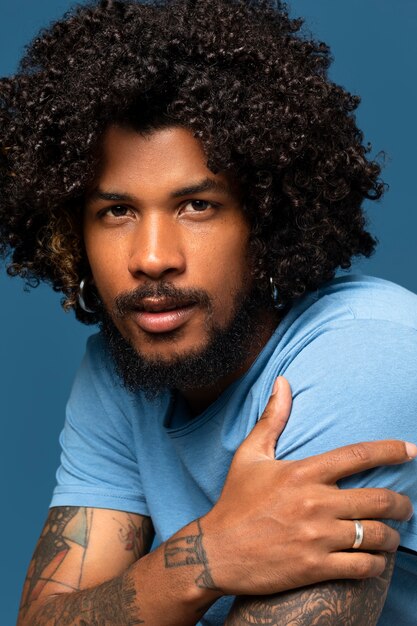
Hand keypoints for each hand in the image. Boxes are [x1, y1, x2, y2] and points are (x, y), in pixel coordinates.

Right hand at [201, 377, 414, 595]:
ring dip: (392, 536)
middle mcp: (315, 502)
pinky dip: (376, 564)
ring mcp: (317, 536)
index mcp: (302, 472)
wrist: (217, 551)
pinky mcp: (315, 567)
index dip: (390, 451)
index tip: (411, 450)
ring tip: (392, 535)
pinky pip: (362, 566)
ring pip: (376, 535)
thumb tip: (283, 381)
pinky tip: (374, 560)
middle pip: (378, 499)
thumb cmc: (235, 501)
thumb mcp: (250, 455)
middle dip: (402, 504)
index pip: (357, 455)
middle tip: (406, 506)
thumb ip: (272, 419)